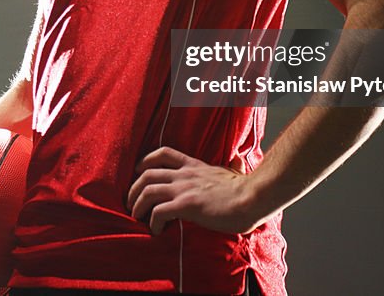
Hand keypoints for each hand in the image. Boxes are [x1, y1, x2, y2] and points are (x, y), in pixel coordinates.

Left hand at [126, 146, 265, 235]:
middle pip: (147, 173)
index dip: (145, 161)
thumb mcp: (233, 172)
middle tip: (131, 203)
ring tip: (136, 217)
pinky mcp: (187, 205)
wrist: (253, 197)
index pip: (163, 153)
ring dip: (137, 205)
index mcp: (194, 165)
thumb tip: (239, 161)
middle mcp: (185, 174)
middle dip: (133, 188)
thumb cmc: (247, 190)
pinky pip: (158, 212)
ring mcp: (184, 188)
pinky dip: (153, 222)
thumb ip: (230, 167)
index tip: (138, 172)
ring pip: (148, 191)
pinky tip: (156, 230)